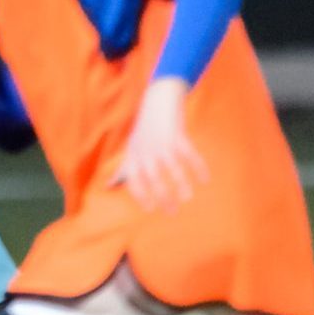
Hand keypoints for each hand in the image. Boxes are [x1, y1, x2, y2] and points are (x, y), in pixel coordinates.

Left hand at [113, 76, 208, 211]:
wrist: (158, 101)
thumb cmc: (144, 130)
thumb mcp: (130, 150)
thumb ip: (122, 171)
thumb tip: (108, 187)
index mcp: (134, 158)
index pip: (135, 182)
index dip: (142, 196)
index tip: (151, 209)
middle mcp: (147, 153)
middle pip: (154, 179)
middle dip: (163, 197)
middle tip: (172, 212)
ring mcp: (162, 144)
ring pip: (173, 169)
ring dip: (181, 185)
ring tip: (188, 198)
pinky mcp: (178, 136)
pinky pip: (190, 155)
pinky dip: (199, 168)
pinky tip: (205, 180)